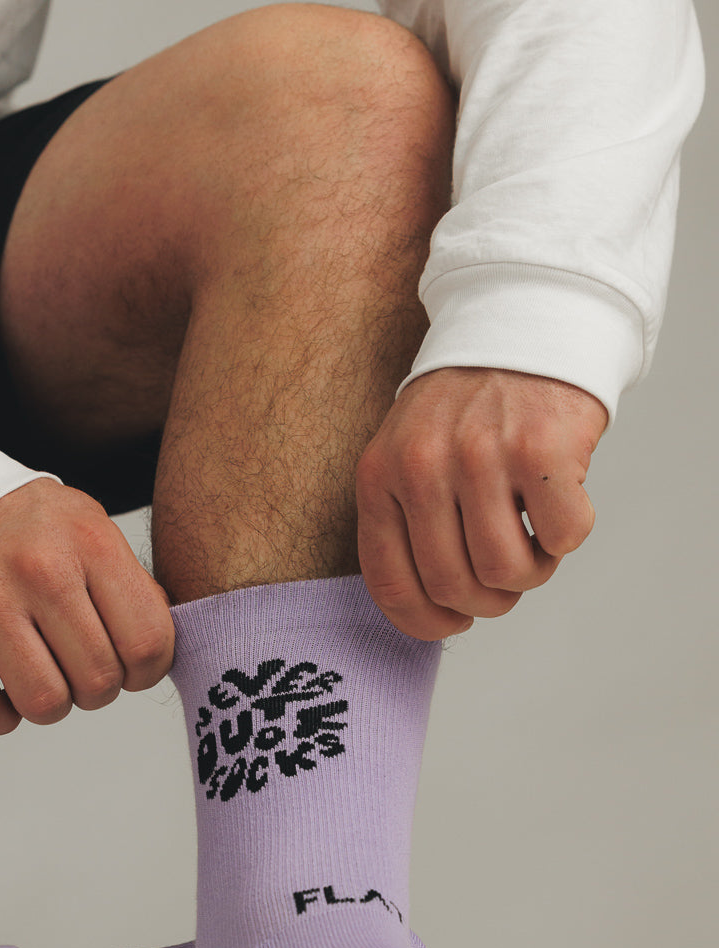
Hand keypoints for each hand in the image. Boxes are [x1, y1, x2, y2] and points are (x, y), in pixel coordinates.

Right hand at [0, 479, 174, 734]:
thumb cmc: (25, 531)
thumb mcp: (91, 531)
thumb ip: (133, 588)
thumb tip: (163, 653)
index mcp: (88, 541)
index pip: (148, 641)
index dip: (146, 670)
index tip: (129, 663)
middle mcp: (37, 569)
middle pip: (99, 680)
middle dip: (98, 688)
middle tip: (80, 666)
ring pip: (46, 703)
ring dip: (52, 704)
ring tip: (43, 673)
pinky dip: (1, 714)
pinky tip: (2, 682)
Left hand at [354, 367, 608, 639]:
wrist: (520, 325)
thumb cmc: (465, 410)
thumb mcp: (407, 456)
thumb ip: (406, 523)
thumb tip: (431, 612)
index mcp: (380, 476)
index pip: (392, 585)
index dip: (428, 622)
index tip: (453, 622)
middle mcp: (422, 466)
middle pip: (455, 587)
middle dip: (489, 601)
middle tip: (506, 575)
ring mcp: (480, 455)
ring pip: (508, 572)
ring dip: (531, 571)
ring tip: (533, 536)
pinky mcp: (540, 447)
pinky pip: (563, 538)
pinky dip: (568, 534)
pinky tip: (559, 500)